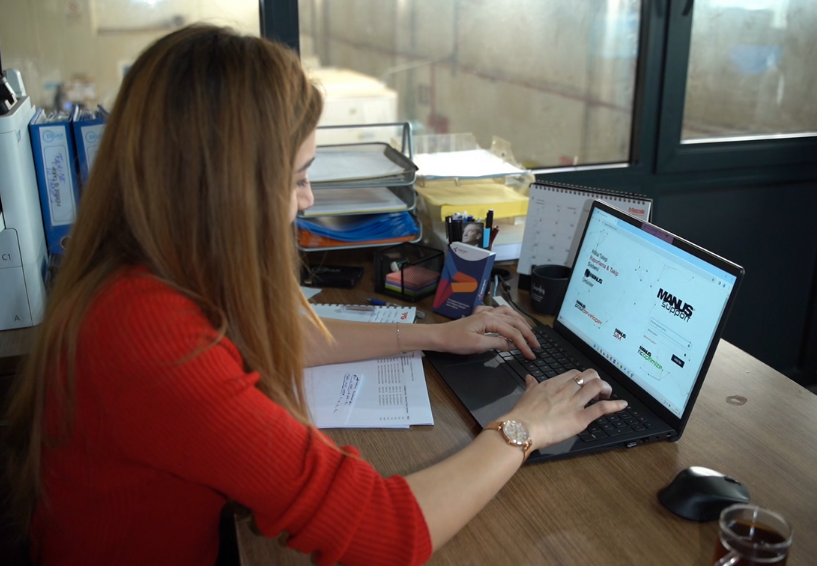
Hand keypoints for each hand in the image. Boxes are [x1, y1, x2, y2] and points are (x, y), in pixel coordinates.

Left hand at [433, 305, 539, 358]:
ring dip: (521, 322)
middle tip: (536, 345)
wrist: (439, 336)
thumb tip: (511, 345)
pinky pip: (499, 311)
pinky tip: (510, 319)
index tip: (531, 354)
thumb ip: (497, 344)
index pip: (513, 333)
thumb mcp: (478, 346)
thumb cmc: (455, 341)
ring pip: (509, 313)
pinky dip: (509, 315)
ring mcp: (485, 313)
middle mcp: (490, 313)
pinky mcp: (480, 315)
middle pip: (515, 321)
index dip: (524, 344)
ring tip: (529, 331)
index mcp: (490, 320)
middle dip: (528, 333)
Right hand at [499, 369, 626, 450]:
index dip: (583, 378)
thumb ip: (531, 385)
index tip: (583, 386)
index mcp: (554, 383)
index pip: (575, 373)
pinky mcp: (581, 418)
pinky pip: (602, 408)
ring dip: (606, 390)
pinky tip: (622, 405)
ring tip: (606, 396)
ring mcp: (575, 403)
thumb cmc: (523, 414)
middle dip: (597, 380)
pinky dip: (614, 405)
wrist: (522, 428)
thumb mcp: (527, 394)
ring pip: (597, 386)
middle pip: (589, 375)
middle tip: (597, 391)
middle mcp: (567, 389)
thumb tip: (530, 378)